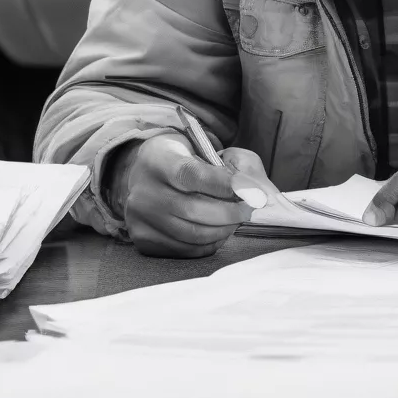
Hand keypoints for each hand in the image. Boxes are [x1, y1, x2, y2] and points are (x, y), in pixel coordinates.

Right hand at [110, 134, 264, 257]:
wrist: (149, 174)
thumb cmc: (185, 159)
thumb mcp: (211, 147)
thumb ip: (238, 165)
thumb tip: (257, 192)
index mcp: (157, 158)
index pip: (191, 174)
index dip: (224, 185)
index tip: (251, 192)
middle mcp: (142, 189)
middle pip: (192, 209)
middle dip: (230, 211)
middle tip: (250, 207)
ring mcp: (140, 218)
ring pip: (192, 234)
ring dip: (224, 228)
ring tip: (236, 217)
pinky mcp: (144, 240)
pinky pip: (186, 249)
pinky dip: (210, 242)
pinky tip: (219, 229)